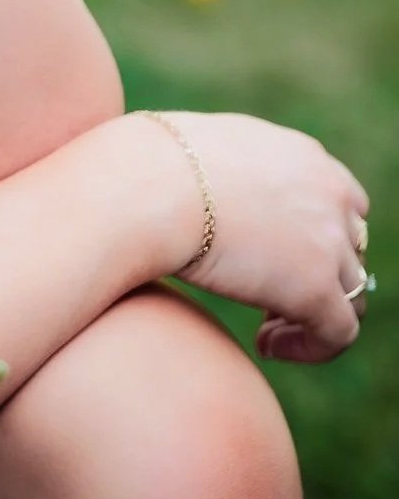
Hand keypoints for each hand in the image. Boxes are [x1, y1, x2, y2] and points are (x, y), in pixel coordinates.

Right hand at [140, 110, 371, 365]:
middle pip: (349, 247)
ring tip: (266, 331)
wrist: (146, 187)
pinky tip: (266, 346)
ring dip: (312, 314)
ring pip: (351, 292)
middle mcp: (328, 192)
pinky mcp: (315, 288)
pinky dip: (311, 346)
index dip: (314, 237)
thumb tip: (201, 190)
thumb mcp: (205, 152)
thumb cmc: (149, 166)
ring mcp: (328, 240)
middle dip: (316, 275)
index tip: (274, 258)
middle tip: (269, 300)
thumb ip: (228, 170)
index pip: (339, 202)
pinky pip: (339, 332)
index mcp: (303, 155)